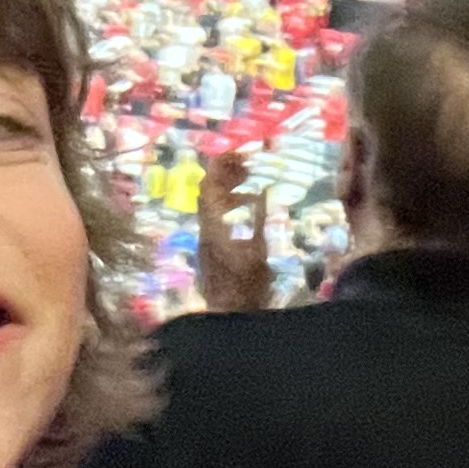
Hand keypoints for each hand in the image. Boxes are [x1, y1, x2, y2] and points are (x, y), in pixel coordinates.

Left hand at [194, 145, 269, 313]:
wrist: (229, 314)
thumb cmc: (247, 285)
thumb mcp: (259, 249)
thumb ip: (260, 217)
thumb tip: (264, 189)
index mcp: (214, 224)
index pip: (208, 184)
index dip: (221, 164)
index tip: (240, 153)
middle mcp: (204, 227)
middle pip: (206, 190)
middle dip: (224, 172)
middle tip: (247, 165)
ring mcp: (205, 237)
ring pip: (209, 202)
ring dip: (226, 187)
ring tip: (250, 182)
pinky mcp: (209, 245)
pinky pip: (214, 215)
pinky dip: (227, 203)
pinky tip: (246, 207)